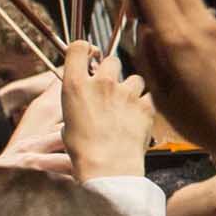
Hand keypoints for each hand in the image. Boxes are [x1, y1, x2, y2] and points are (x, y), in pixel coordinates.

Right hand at [58, 43, 152, 182]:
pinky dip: (145, 104)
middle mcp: (101, 83)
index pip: (78, 47)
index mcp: (76, 86)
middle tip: (110, 88)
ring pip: (133, 77)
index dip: (84, 48)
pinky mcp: (146, 104)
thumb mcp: (68, 122)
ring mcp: (126, 92)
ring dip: (131, 88)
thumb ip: (78, 101)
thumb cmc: (84, 151)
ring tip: (125, 108)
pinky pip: (148, 96)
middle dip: (111, 71)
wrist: (108, 168)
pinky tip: (138, 117)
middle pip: (111, 60)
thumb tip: (84, 97)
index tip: (89, 53)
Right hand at [114, 0, 215, 163]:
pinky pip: (209, 25)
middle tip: (140, 2)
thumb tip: (144, 28)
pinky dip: (195, 31)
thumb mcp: (161, 96)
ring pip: (192, 3)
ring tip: (170, 51)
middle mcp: (205, 27)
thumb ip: (149, 56)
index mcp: (180, 40)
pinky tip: (198, 66)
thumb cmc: (205, 125)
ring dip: (174, 10)